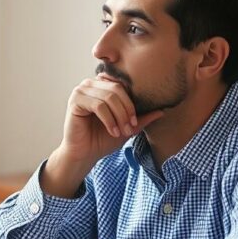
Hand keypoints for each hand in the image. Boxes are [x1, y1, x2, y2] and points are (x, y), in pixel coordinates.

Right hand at [41, 75, 162, 197]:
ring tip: (122, 131)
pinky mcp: (75, 101)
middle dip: (127, 110)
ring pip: (109, 97)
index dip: (132, 103)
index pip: (123, 85)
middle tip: (131, 127)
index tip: (135, 122)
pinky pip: (98, 105)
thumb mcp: (127, 127)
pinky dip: (109, 120)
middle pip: (117, 89)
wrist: (84, 154)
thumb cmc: (102, 139)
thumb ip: (142, 118)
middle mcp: (90, 84)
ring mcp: (81, 91)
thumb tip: (163, 109)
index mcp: (102, 86)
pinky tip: (112, 131)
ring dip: (119, 116)